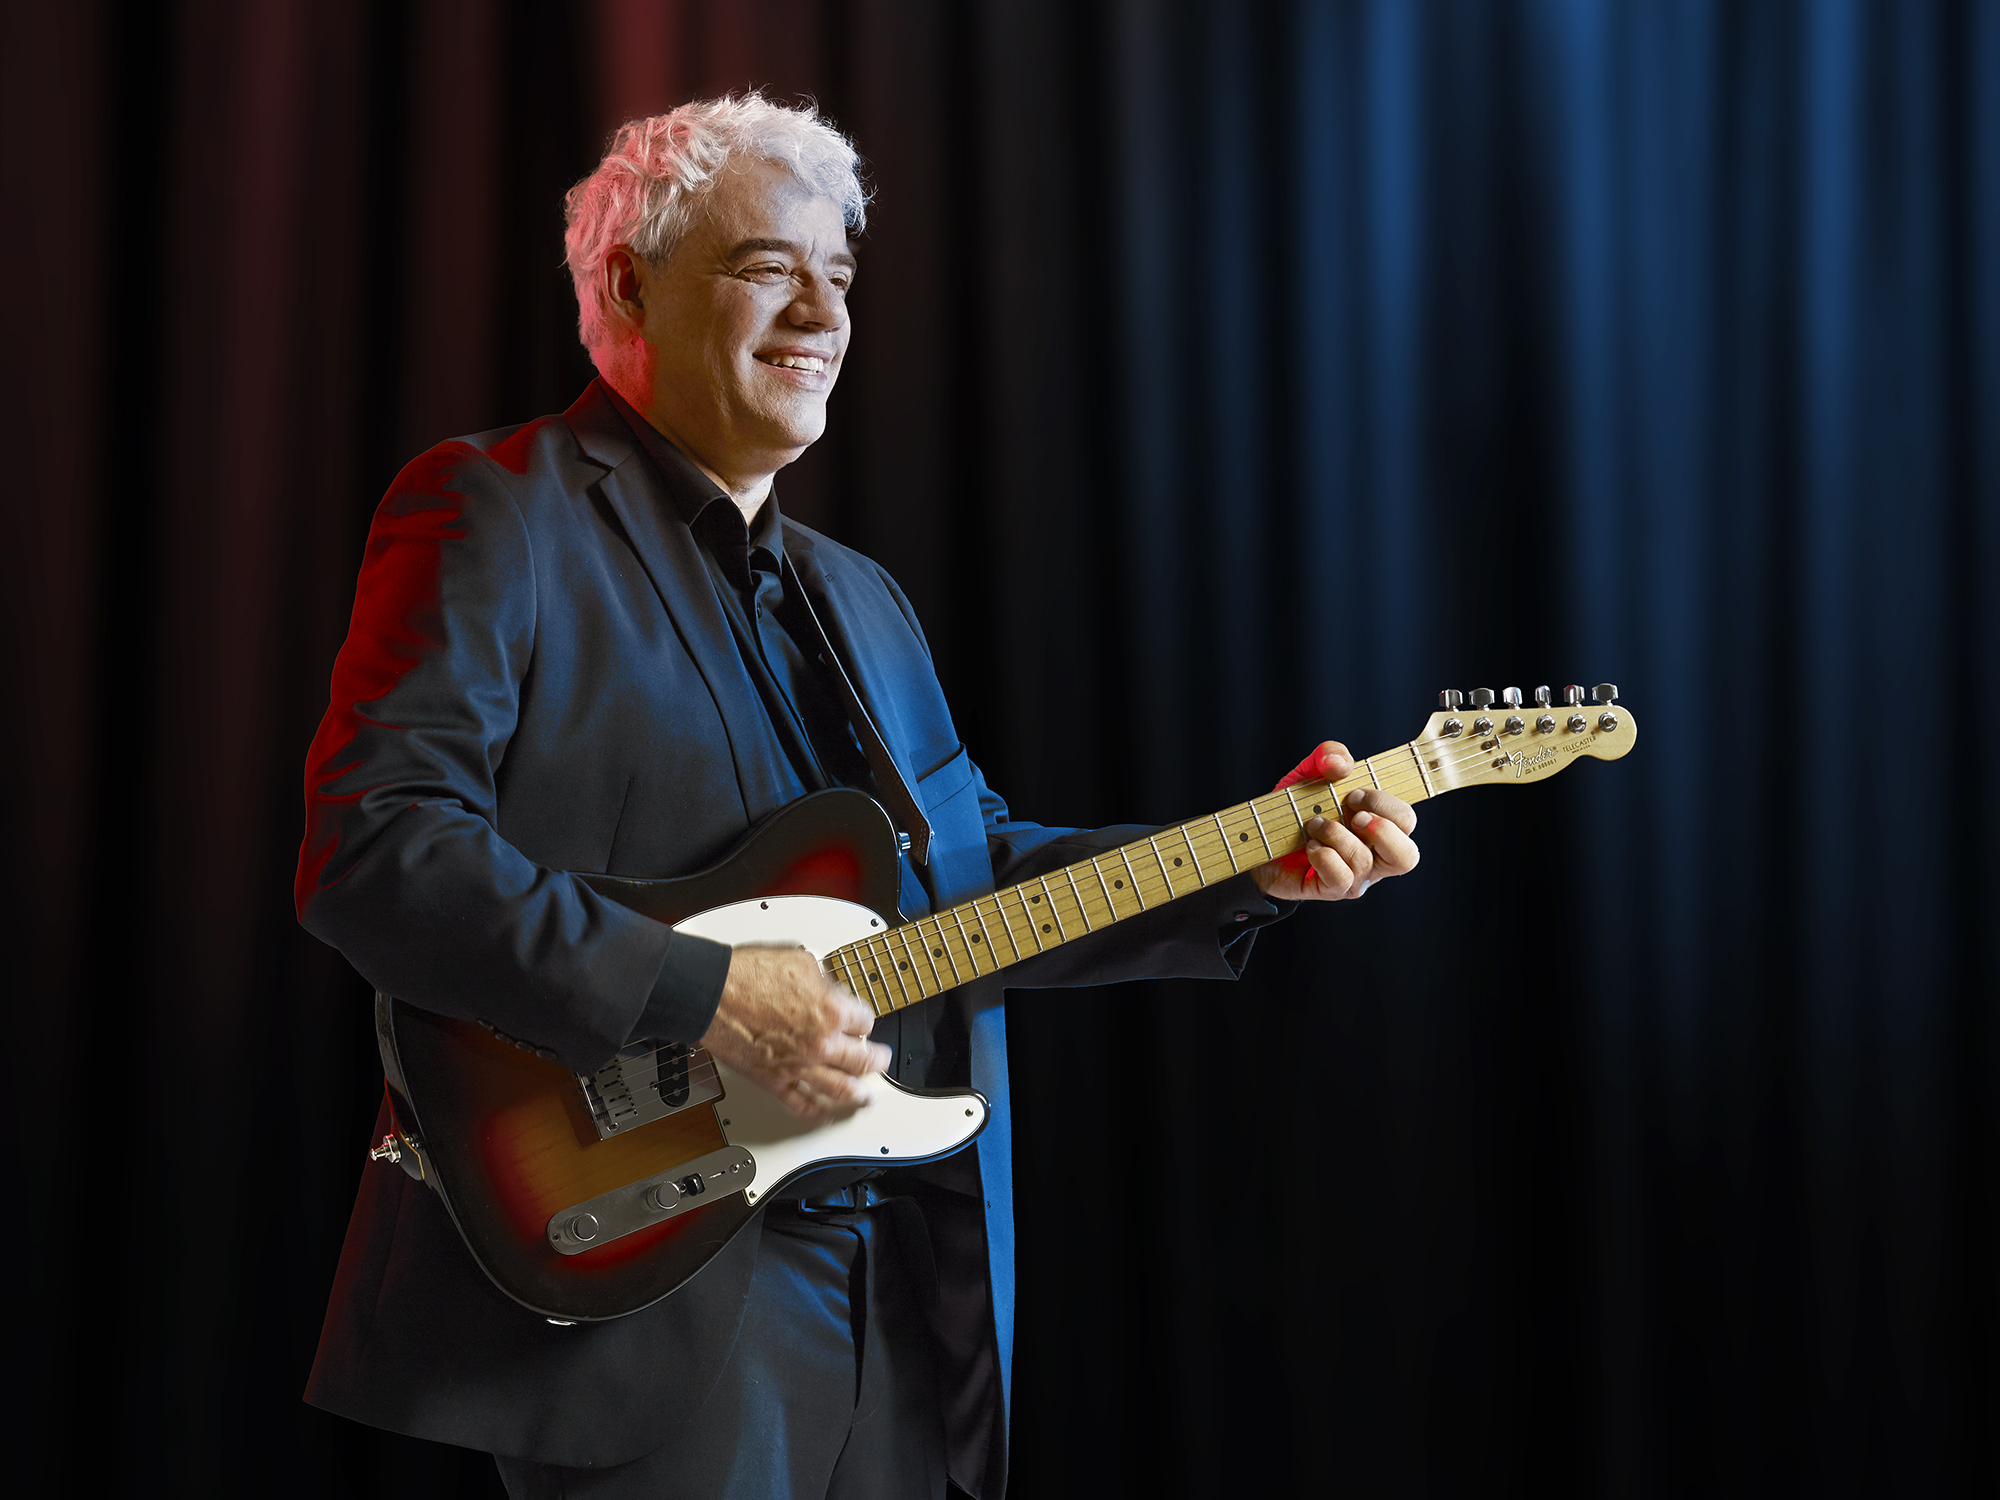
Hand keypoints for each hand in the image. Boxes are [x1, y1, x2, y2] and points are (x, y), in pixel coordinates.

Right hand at [697, 945, 890, 1120]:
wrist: (711, 994)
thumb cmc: (747, 975)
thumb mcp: (799, 962)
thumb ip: (822, 980)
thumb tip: (827, 988)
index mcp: (832, 1012)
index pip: (865, 1021)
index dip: (864, 1019)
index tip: (862, 1020)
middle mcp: (821, 1044)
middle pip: (863, 1060)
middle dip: (876, 1060)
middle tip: (881, 1060)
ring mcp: (799, 1067)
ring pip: (840, 1089)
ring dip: (858, 1094)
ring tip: (866, 1096)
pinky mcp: (774, 1081)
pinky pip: (801, 1104)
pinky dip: (815, 1113)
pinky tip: (823, 1115)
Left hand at [1251, 741, 1419, 901]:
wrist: (1261, 837)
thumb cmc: (1295, 808)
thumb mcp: (1309, 772)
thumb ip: (1329, 754)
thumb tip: (1341, 764)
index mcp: (1379, 825)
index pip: (1406, 820)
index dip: (1386, 804)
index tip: (1354, 794)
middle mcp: (1375, 855)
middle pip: (1407, 857)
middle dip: (1380, 829)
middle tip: (1350, 815)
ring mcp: (1355, 877)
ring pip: (1364, 863)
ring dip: (1336, 835)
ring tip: (1313, 825)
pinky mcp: (1331, 889)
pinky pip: (1341, 879)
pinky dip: (1324, 857)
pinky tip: (1310, 846)